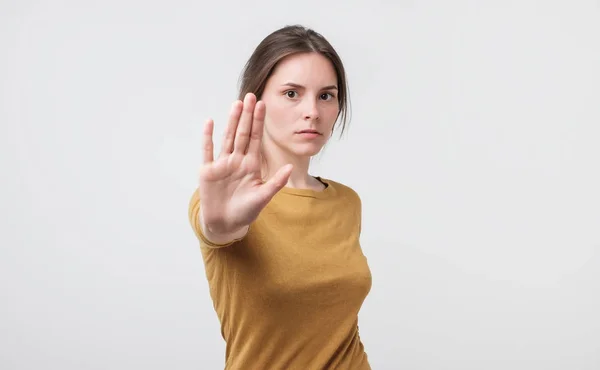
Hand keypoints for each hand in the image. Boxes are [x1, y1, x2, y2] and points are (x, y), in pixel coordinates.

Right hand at [197, 93, 292, 235]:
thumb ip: (276, 182)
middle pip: (242, 133)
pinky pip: (208, 151)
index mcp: (251, 164)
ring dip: (231, 121)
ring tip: (236, 104)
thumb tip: (291, 167)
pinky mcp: (208, 171)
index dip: (258, 121)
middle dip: (247, 115)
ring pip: (228, 138)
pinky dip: (208, 137)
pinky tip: (210, 122)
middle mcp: (237, 160)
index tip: (263, 104)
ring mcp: (222, 164)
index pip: (256, 138)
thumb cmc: (245, 211)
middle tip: (250, 95)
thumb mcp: (263, 197)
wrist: (225, 224)